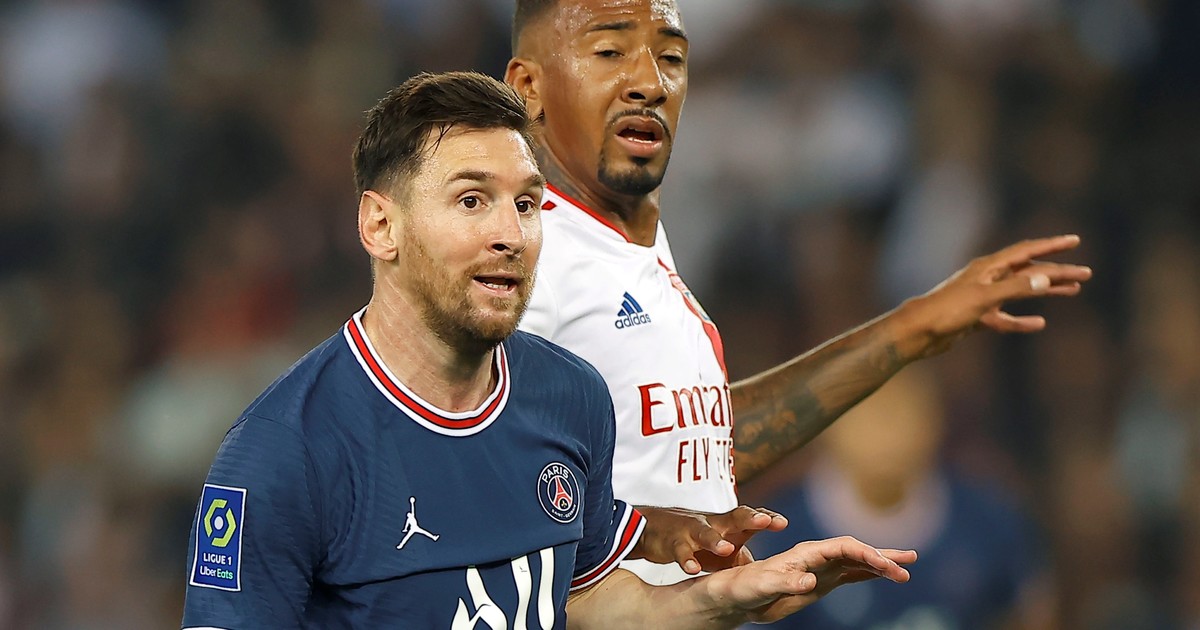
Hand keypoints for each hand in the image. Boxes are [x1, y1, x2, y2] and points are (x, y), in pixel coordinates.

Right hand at [632, 505, 787, 574]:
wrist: (652, 527)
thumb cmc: (694, 538)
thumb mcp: (720, 546)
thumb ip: (742, 558)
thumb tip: (768, 576)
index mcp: (727, 526)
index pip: (750, 518)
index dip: (766, 518)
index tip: (782, 522)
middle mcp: (713, 525)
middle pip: (734, 517)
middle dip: (750, 518)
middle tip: (764, 522)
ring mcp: (692, 532)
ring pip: (705, 533)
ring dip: (715, 540)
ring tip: (726, 549)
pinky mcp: (673, 543)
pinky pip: (680, 551)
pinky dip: (686, 559)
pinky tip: (692, 569)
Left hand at [711, 536, 916, 623]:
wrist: (735, 595)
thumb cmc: (743, 587)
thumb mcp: (761, 586)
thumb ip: (784, 581)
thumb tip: (810, 581)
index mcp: (805, 552)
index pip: (843, 547)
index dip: (866, 553)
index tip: (886, 566)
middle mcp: (816, 555)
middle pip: (856, 550)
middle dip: (882, 556)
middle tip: (909, 563)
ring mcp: (820, 567)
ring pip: (857, 561)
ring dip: (881, 564)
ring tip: (907, 568)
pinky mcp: (821, 580)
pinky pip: (851, 574)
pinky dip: (870, 573)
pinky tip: (885, 575)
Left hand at [896, 234, 1092, 359]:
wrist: (917, 332)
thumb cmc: (946, 311)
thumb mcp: (985, 298)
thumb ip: (1016, 288)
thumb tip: (1047, 277)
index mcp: (988, 267)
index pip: (1026, 251)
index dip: (1052, 245)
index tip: (1075, 241)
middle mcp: (986, 278)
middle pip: (1028, 271)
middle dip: (1057, 271)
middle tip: (1085, 274)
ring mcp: (981, 297)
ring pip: (1020, 291)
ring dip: (1045, 290)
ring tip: (1072, 291)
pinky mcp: (976, 317)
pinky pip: (1005, 317)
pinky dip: (1022, 320)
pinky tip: (1039, 324)